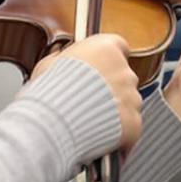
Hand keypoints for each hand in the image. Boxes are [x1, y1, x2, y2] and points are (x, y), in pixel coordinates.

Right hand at [34, 32, 142, 149]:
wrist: (53, 123)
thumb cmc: (48, 93)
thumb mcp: (49, 64)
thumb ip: (65, 59)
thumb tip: (62, 61)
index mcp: (106, 49)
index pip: (119, 47)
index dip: (107, 60)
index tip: (99, 67)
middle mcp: (124, 70)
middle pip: (123, 77)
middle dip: (110, 88)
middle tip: (89, 99)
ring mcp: (132, 97)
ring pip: (128, 102)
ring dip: (114, 110)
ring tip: (89, 119)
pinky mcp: (133, 122)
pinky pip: (129, 126)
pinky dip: (118, 132)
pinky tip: (97, 134)